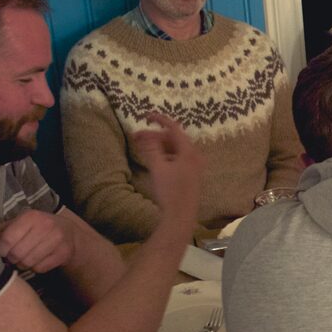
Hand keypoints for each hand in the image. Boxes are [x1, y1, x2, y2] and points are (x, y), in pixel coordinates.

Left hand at [0, 211, 74, 274]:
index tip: (1, 251)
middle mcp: (45, 226)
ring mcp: (57, 240)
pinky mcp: (64, 253)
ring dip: (22, 264)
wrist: (68, 232)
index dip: (1, 249)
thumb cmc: (37, 228)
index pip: (8, 239)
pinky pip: (40, 268)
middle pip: (17, 253)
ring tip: (23, 259)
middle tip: (12, 257)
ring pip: (28, 262)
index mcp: (31, 216)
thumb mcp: (20, 223)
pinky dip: (35, 268)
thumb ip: (1, 231)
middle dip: (12, 258)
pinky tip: (36, 261)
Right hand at [133, 112, 204, 227]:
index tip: (145, 115)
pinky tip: (154, 159)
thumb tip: (145, 134)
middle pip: (174, 138)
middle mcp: (195, 156)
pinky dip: (165, 155)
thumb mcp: (158, 168)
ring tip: (142, 147)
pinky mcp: (192, 174)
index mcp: (189, 151)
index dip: (159, 119)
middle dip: (155, 135)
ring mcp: (195, 166)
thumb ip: (151, 149)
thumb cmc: (170, 192)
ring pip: (176, 149)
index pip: (174, 128)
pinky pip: (178, 158)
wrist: (181, 216)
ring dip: (159, 145)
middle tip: (136, 136)